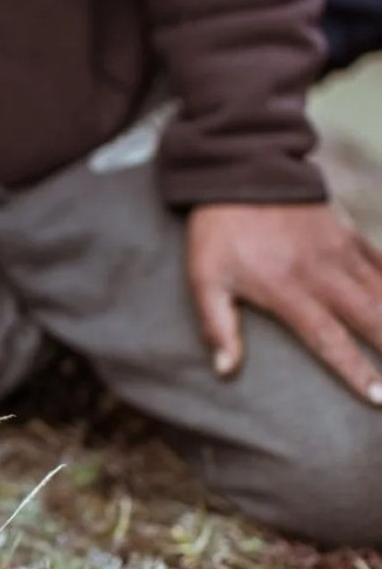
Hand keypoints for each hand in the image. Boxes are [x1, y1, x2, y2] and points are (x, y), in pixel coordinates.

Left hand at [188, 203, 381, 404]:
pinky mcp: (347, 234)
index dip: (355, 370)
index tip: (378, 398)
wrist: (240, 170)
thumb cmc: (218, 231)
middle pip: (370, 318)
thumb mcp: (204, 278)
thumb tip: (224, 371)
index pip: (328, 339)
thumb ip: (217, 325)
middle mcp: (322, 273)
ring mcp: (340, 251)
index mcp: (288, 289)